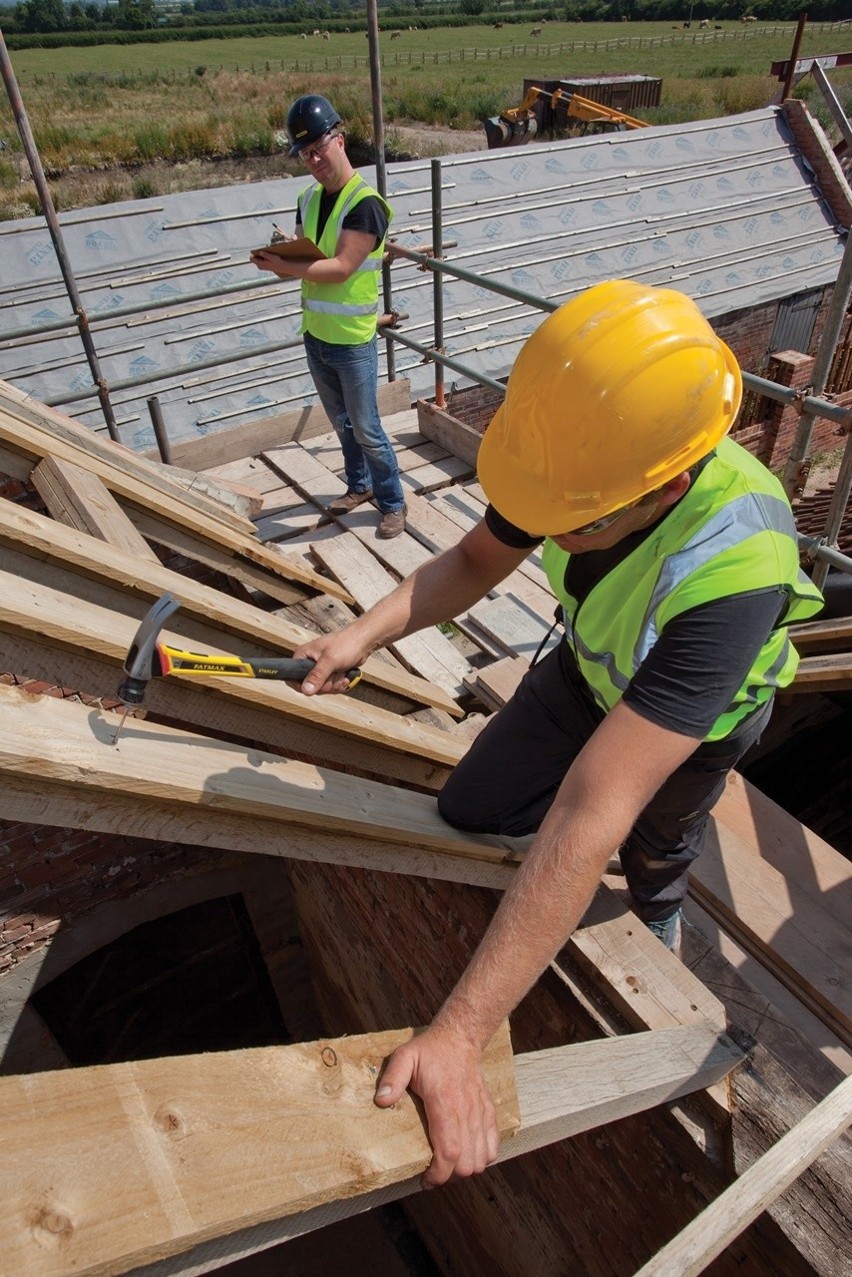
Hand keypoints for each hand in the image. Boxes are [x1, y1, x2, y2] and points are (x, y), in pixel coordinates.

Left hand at [250, 250, 296, 277]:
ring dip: (261, 255)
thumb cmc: (277, 261)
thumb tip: (260, 252)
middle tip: (263, 251)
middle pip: (254, 258)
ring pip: (257, 259)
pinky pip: (260, 260)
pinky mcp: (263, 266)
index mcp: (260, 264)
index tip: (258, 251)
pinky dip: (263, 257)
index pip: (252, 258)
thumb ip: (265, 255)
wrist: (282, 267)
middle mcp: (259, 266)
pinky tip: (268, 256)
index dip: (253, 254)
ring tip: (266, 254)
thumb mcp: (272, 257)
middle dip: (257, 254)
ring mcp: (261, 267)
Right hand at [293, 630, 370, 695]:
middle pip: (309, 687)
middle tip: (334, 673)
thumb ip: (317, 676)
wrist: (363, 642)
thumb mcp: (330, 660)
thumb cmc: (346, 644)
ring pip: (321, 689)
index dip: (302, 685)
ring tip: (341, 672)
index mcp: (303, 656)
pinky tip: (345, 676)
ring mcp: (319, 670)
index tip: (315, 685)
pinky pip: (330, 687)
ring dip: (334, 684)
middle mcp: (308, 663)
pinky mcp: (329, 674)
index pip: (292, 677)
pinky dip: (339, 684)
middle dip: (325, 684)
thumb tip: (305, 690)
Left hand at [374, 1025, 498, 1186]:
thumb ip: (392, 1078)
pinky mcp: (488, 1111)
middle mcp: (466, 1111)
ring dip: (466, 1168)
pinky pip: (493, 1144)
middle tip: (432, 1173)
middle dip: (449, 1176)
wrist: (460, 1037)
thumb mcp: (404, 1057)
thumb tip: (381, 1100)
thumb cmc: (430, 1050)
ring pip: (482, 1158)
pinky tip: (467, 1155)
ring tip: (448, 1166)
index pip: (449, 1151)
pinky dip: (482, 1157)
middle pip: (467, 1162)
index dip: (439, 1174)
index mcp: (444, 1102)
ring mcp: (480, 1112)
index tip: (425, 1181)